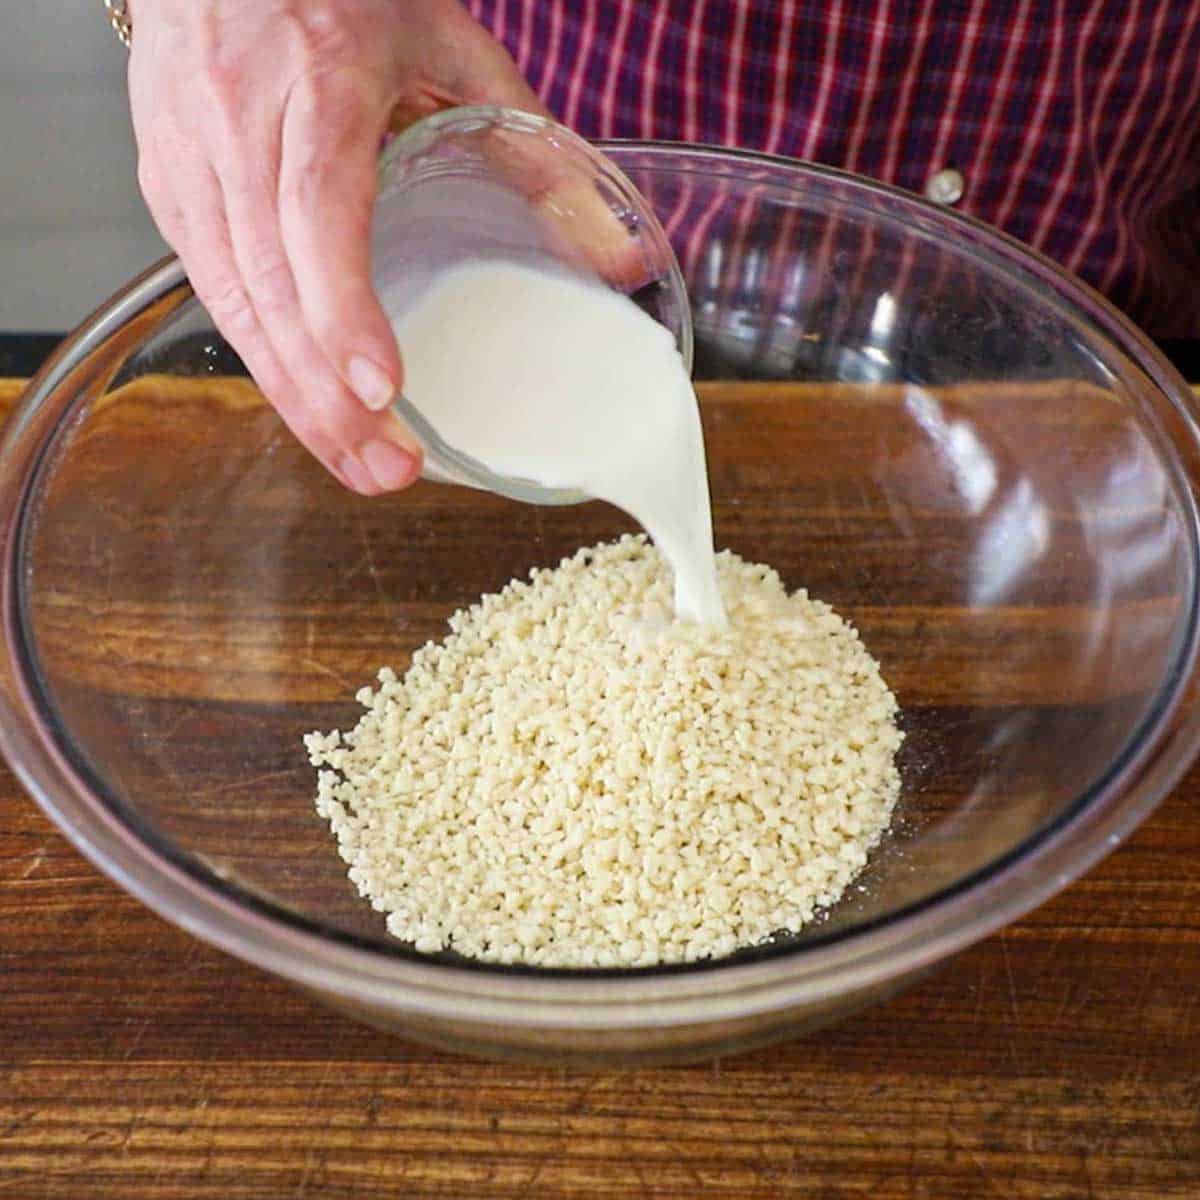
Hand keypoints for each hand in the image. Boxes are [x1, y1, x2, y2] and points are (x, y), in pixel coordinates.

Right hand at [127, 0, 548, 493]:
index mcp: (317, 80)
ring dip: (296, 400)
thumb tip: (615, 258)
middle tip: (390, 470)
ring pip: (234, 305)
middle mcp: (237, 125)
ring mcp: (189, 161)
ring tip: (361, 466)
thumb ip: (534, 148)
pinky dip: (267, 361)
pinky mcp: (169, 188)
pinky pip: (215, 293)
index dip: (342, 306)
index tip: (382, 387)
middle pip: (269, 285)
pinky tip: (312, 411)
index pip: (315, 210)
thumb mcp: (450, 43)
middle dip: (327, 396)